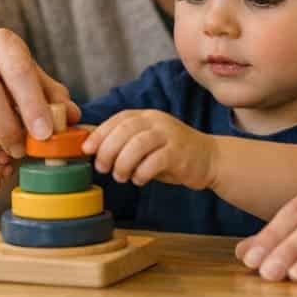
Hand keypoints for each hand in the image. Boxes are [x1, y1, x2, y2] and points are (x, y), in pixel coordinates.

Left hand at [81, 110, 214, 188]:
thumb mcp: (146, 144)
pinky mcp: (179, 153)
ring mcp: (169, 135)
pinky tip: (139, 180)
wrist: (209, 158)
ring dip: (123, 163)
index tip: (87, 150)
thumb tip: (91, 148)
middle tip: (102, 168)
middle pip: (125, 130)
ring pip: (138, 144)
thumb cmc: (171, 154)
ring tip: (120, 176)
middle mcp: (157, 121)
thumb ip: (124, 143)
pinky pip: (154, 161)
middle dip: (108, 150)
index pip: (118, 119)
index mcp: (146, 116)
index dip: (99, 134)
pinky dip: (141, 173)